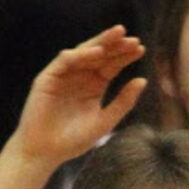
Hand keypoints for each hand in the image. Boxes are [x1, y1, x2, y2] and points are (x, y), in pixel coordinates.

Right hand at [14, 25, 147, 169]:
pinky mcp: (49, 77)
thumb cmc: (73, 141)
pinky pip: (65, 60)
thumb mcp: (104, 122)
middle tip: (133, 39)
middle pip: (100, 54)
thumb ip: (122, 103)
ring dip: (101, 43)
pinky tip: (97, 52)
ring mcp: (64, 74)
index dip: (125, 56)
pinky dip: (81, 55)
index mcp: (94, 85)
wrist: (45, 153)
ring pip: (84, 52)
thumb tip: (143, 80)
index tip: (141, 48)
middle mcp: (80, 76)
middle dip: (116, 45)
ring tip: (118, 35)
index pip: (112, 65)